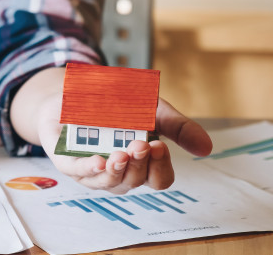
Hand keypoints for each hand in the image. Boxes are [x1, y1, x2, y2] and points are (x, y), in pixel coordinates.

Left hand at [37, 95, 212, 193]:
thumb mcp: (153, 109)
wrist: (78, 89)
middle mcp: (118, 172)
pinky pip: (77, 171)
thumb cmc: (118, 105)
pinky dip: (88, 168)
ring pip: (108, 182)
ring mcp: (92, 170)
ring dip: (116, 171)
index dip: (161, 167)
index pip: (159, 179)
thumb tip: (206, 148)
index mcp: (141, 164)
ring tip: (120, 154)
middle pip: (135, 181)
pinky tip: (98, 161)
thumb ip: (178, 127)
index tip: (159, 145)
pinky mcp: (66, 160)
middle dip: (139, 165)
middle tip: (140, 144)